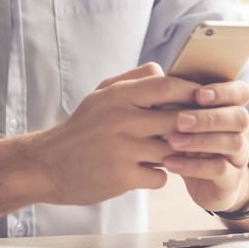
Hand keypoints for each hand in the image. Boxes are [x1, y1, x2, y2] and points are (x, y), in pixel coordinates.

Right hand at [33, 63, 199, 205]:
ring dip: (176, 153)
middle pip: (176, 118)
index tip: (201, 100)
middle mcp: (121, 120)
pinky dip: (158, 175)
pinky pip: (159, 176)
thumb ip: (133, 80)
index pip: (167, 85)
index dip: (190, 91)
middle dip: (191, 126)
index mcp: (118, 96)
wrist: (47, 165)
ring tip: (169, 152)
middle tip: (197, 131)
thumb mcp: (101, 95)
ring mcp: (122, 150)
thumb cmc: (81, 128)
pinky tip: (147, 171)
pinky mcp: (121, 177)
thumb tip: (163, 70)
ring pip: (172, 149)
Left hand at [161, 78, 248, 212]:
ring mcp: (239, 154)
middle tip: (180, 120)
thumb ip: (179, 102)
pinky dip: (194, 166)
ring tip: (173, 142)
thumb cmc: (191, 141)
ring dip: (201, 140)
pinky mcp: (231, 178)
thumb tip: (157, 81)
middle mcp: (241, 129)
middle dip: (209, 117)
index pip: (241, 92)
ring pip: (232, 143)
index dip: (223, 91)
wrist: (206, 183)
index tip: (198, 94)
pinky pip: (219, 169)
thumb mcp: (185, 120)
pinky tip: (171, 163)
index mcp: (231, 108)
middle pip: (239, 117)